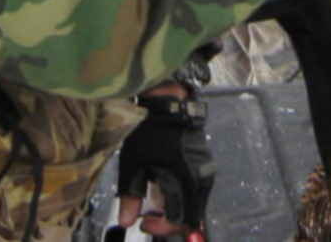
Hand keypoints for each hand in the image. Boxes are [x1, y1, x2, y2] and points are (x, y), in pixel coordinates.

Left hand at [115, 84, 213, 238]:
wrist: (168, 101)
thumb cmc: (150, 129)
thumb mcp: (133, 164)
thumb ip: (130, 196)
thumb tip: (125, 221)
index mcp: (185, 180)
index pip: (182, 220)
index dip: (162, 228)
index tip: (144, 223)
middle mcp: (201, 179)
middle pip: (190, 215)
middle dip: (168, 221)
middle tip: (147, 216)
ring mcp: (205, 171)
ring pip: (193, 203)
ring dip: (174, 208)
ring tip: (152, 201)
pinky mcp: (203, 164)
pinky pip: (194, 189)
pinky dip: (179, 195)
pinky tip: (161, 186)